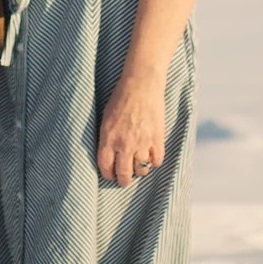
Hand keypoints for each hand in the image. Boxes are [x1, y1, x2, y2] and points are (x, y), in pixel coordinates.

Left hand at [96, 68, 166, 186]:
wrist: (141, 83)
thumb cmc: (121, 97)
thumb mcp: (106, 117)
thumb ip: (107, 137)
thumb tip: (108, 155)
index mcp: (108, 138)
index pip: (105, 167)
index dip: (108, 175)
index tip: (111, 175)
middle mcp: (124, 144)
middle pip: (124, 174)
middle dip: (124, 180)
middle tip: (125, 179)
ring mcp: (142, 142)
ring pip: (141, 170)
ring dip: (139, 170)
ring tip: (138, 164)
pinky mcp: (157, 138)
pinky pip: (157, 161)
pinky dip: (154, 161)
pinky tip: (151, 155)